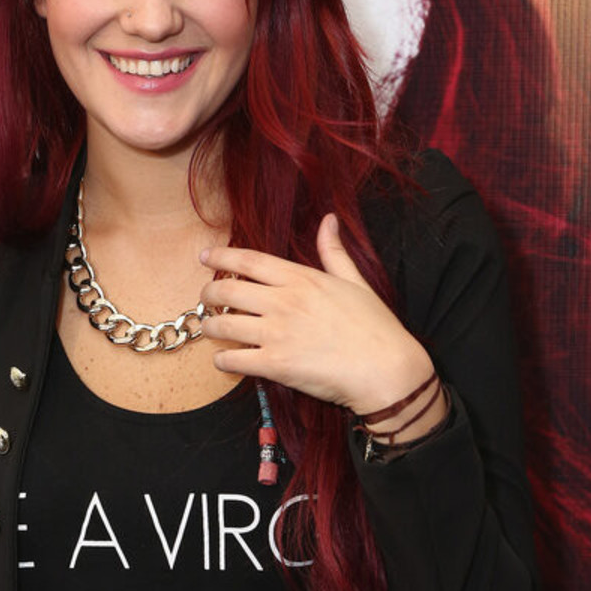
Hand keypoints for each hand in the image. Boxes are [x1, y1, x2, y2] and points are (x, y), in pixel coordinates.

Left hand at [199, 213, 433, 414]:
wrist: (385, 369)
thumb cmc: (374, 327)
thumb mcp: (355, 281)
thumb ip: (334, 252)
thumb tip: (329, 220)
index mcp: (302, 279)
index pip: (250, 261)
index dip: (222, 257)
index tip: (205, 257)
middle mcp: (284, 302)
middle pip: (228, 290)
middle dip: (209, 293)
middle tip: (207, 298)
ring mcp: (277, 333)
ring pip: (224, 325)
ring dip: (210, 326)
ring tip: (210, 328)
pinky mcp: (275, 365)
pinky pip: (233, 360)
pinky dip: (222, 361)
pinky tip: (223, 360)